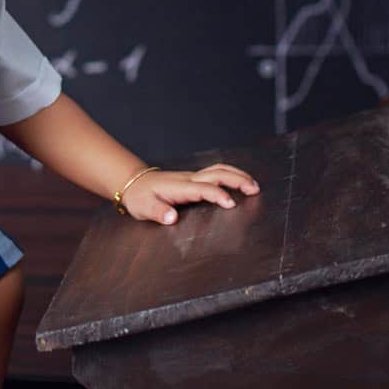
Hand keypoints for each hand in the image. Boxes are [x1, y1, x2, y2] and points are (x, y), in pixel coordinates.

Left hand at [121, 163, 259, 224]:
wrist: (134, 184)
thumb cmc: (140, 198)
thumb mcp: (144, 208)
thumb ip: (158, 213)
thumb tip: (172, 218)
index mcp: (179, 187)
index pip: (203, 188)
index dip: (217, 195)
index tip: (231, 204)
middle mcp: (189, 179)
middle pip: (217, 173)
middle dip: (237, 180)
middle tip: (254, 190)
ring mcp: (192, 177)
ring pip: (218, 170)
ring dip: (237, 175)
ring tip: (254, 186)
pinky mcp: (194, 180)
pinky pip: (216, 173)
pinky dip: (231, 175)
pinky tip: (241, 182)